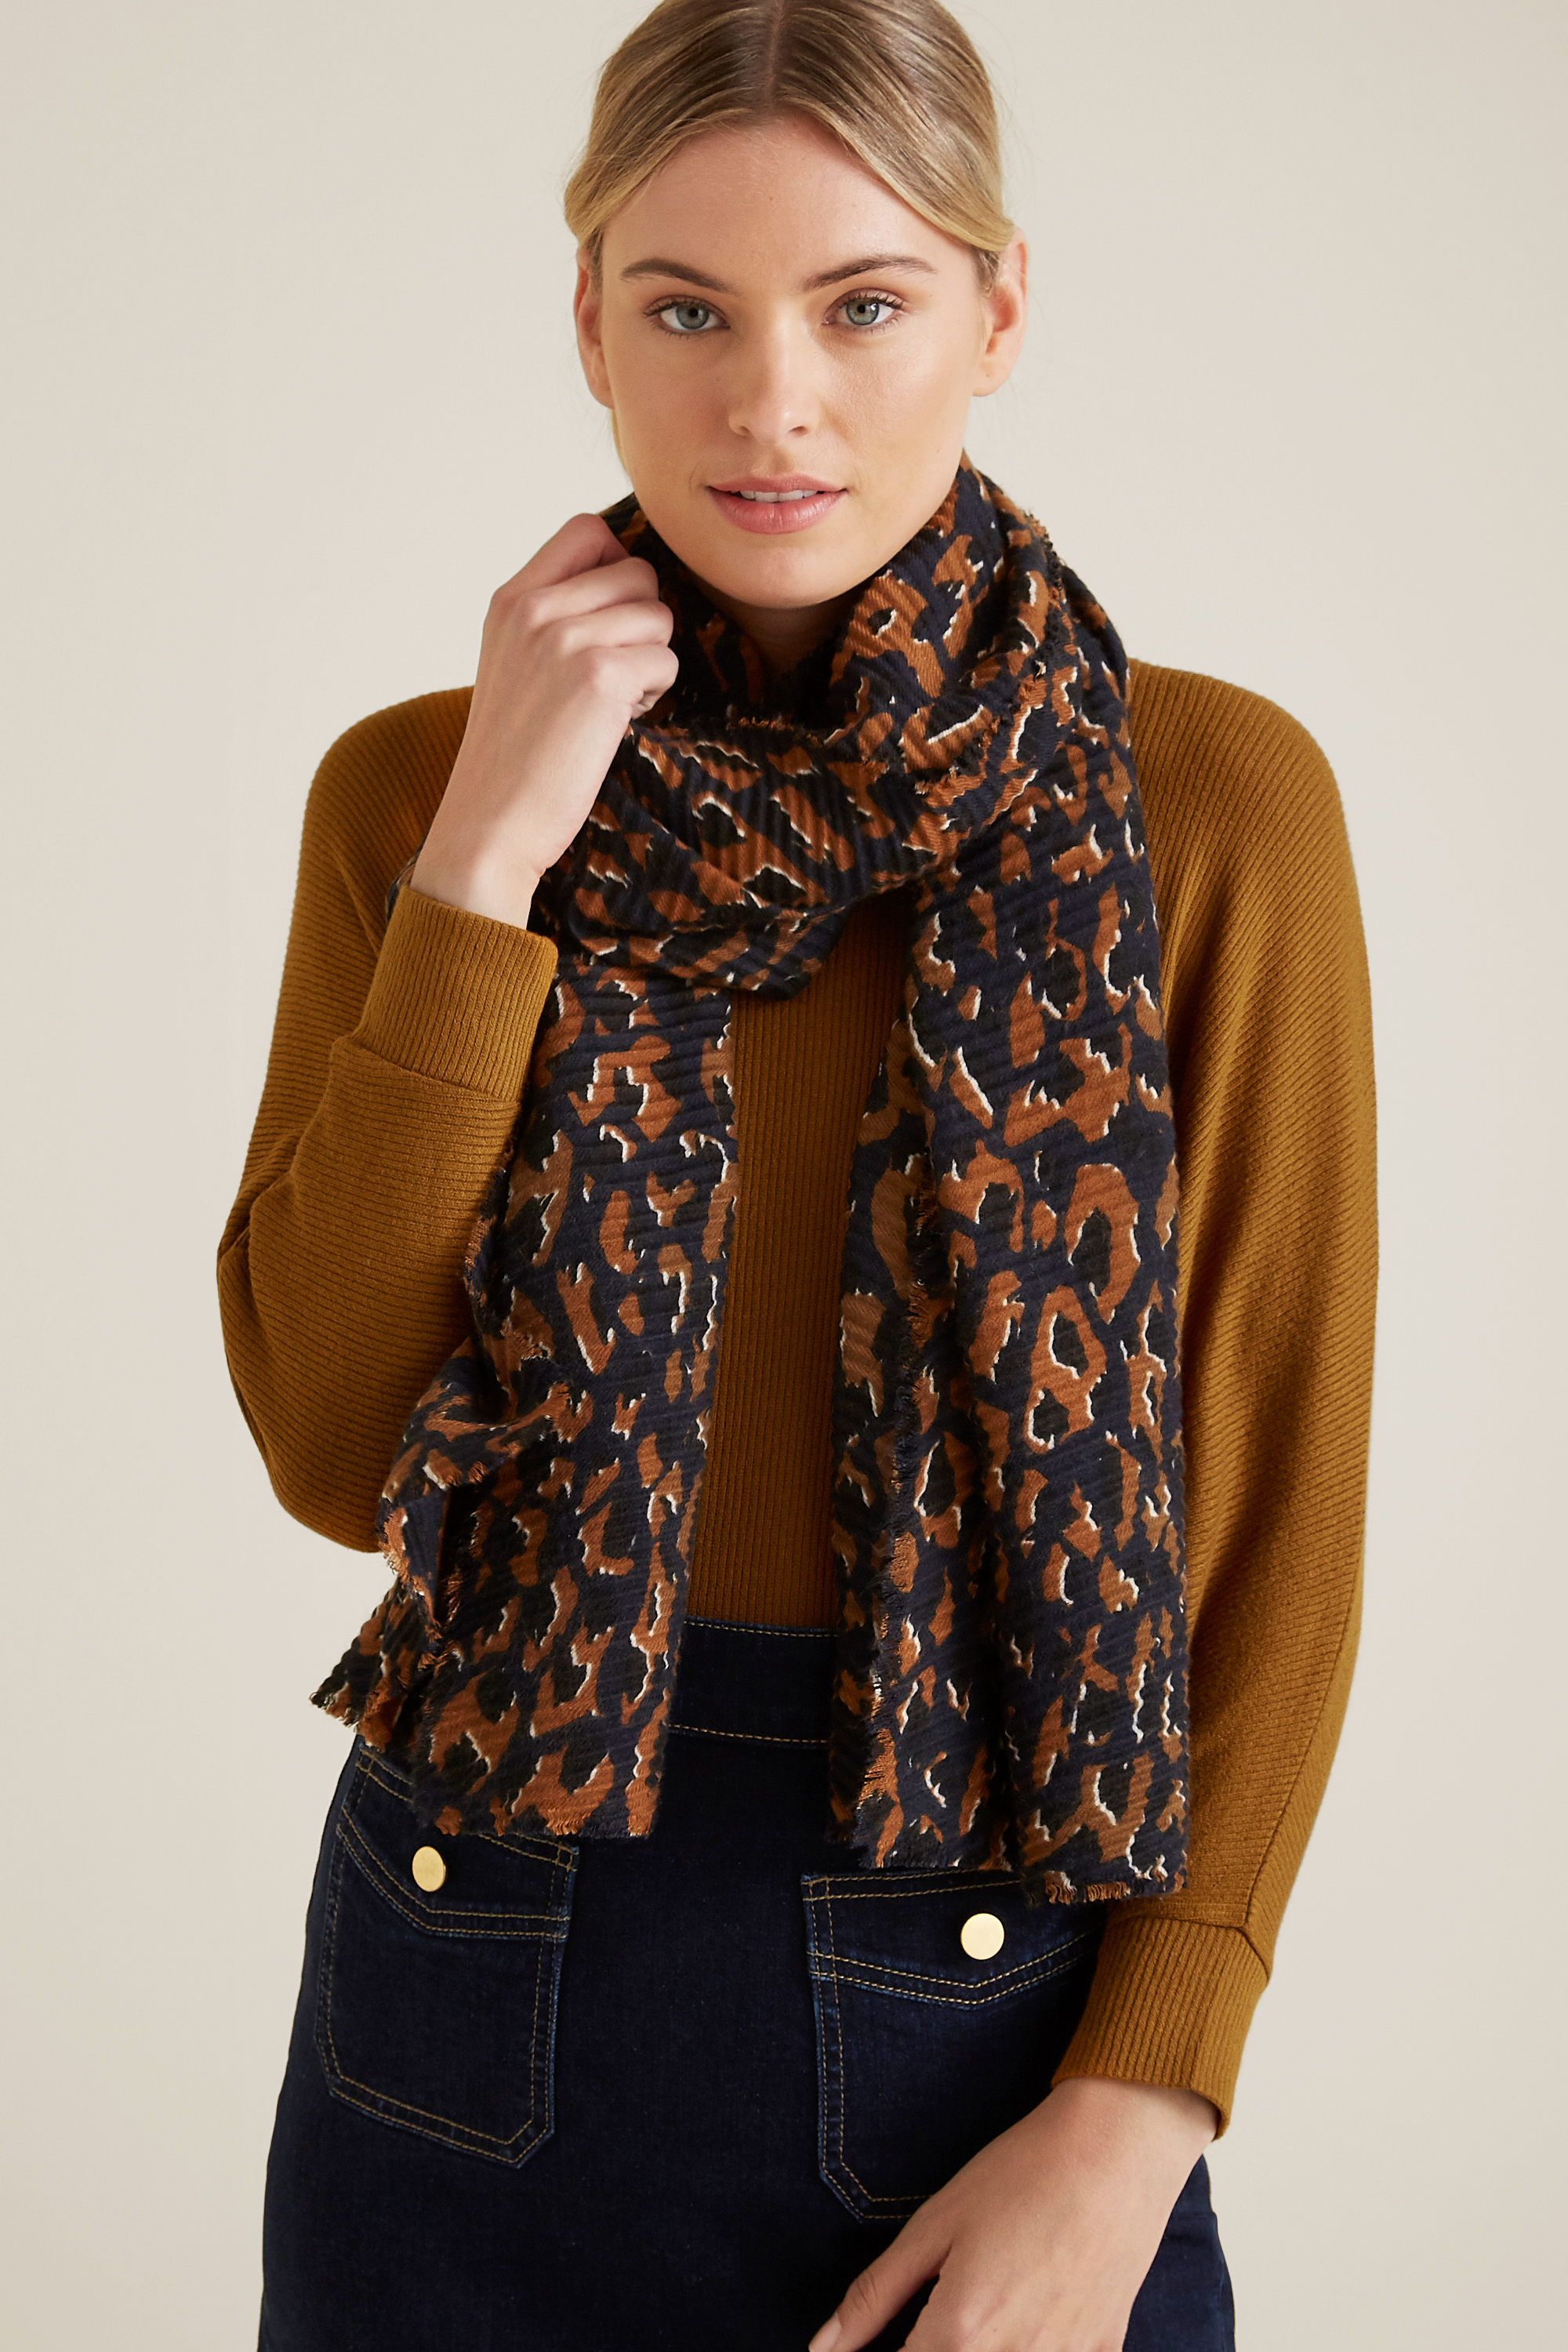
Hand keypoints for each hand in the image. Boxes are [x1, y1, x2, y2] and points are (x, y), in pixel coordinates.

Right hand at [410, 512, 677, 929]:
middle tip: (611, 677)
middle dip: (641, 625)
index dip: (619, 566)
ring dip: (649, 663)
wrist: (490, 825)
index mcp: (511, 600)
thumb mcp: (513, 665)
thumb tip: (627, 588)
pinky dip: (653, 696)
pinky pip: (665, 662)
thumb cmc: (511, 758)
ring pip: (658, 616)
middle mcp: (535, 607)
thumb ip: (553, 619)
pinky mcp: (601, 676)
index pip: (587, 531)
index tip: (614, 617)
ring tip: (608, 705)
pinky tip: (614, 725)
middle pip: (637, 572)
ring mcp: (566, 638)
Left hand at [807, 2077, 1217, 2351]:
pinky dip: (1030, 2349)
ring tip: (975, 2316)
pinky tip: (1026, 2317)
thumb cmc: (1021, 2174)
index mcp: (960, 2333)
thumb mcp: (935, 2225)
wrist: (1118, 2148)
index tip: (886, 2345)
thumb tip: (822, 2348)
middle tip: (932, 2323)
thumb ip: (875, 2297)